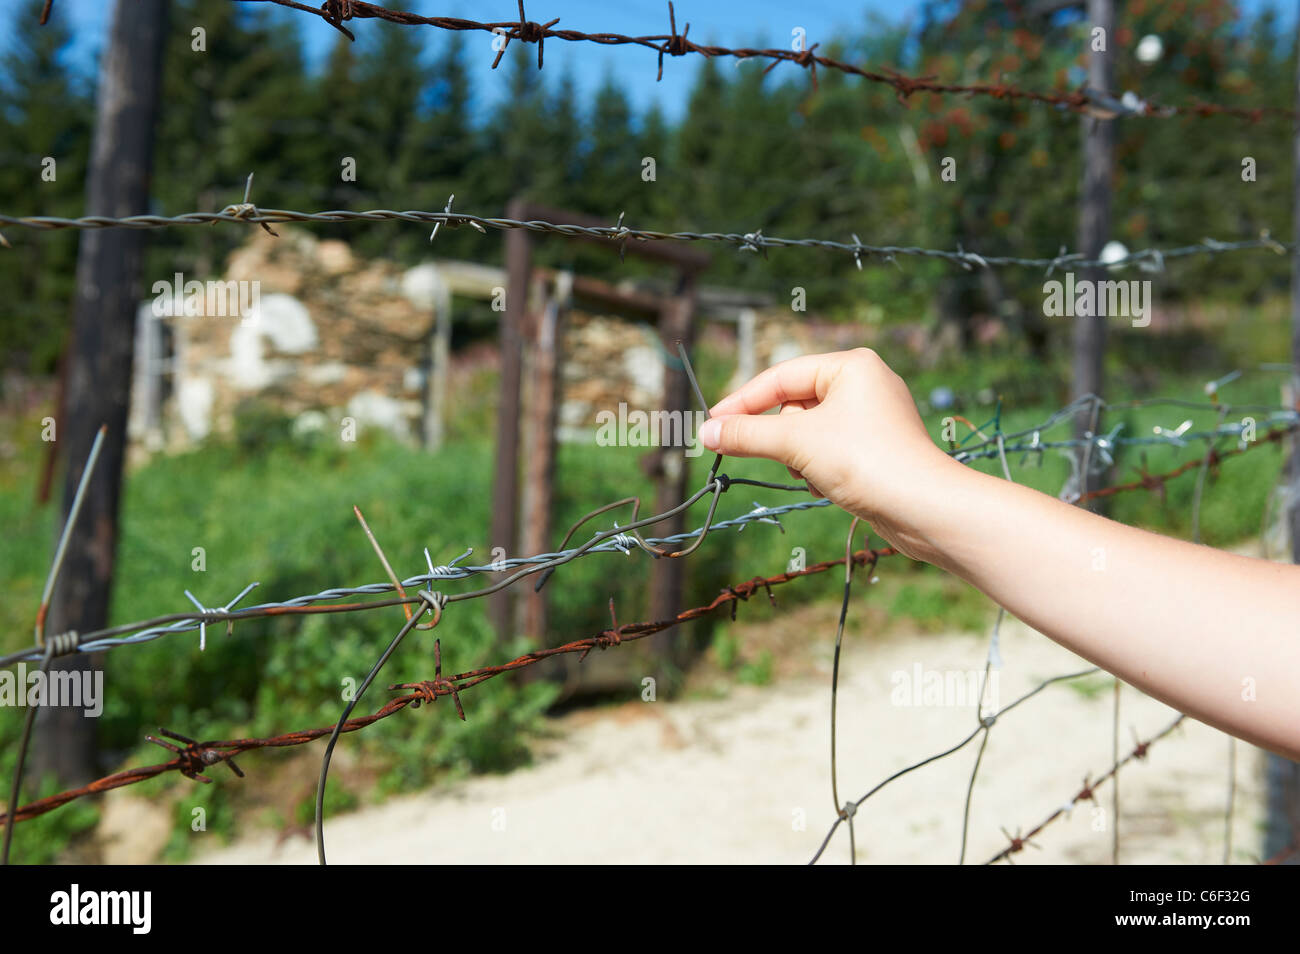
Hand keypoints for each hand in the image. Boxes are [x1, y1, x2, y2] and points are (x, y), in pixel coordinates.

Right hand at [698, 348, 959, 557]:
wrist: (923, 508)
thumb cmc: (864, 461)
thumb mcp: (795, 442)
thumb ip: (746, 434)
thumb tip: (705, 433)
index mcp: (851, 365)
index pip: (781, 376)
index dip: (742, 402)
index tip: (711, 426)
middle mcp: (865, 383)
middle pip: (795, 404)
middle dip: (781, 436)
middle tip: (772, 455)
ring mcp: (874, 417)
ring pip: (810, 432)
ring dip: (800, 457)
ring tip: (815, 475)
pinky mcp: (878, 448)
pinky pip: (830, 450)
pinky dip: (820, 468)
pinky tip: (830, 487)